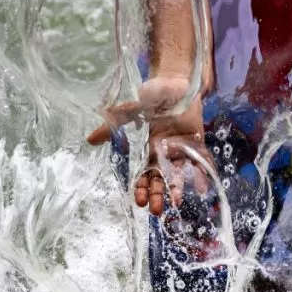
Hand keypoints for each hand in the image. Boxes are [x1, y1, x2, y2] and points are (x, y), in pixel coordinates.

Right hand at [85, 76, 208, 215]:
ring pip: (178, 174)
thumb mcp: (130, 110)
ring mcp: (182, 149)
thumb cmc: (152, 95)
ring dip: (177, 189)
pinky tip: (202, 189)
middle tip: (156, 211)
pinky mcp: (197, 142)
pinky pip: (200, 162)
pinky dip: (201, 175)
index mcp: (148, 149)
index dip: (140, 188)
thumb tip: (89, 140)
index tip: (138, 202)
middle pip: (160, 180)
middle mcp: (164, 153)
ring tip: (175, 203)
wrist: (176, 81)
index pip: (143, 174)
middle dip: (157, 196)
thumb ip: (112, 125)